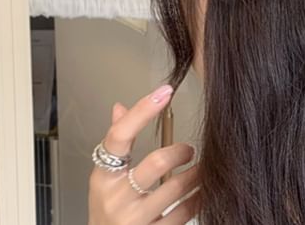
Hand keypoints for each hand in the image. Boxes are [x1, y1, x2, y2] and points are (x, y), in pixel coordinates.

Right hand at [88, 85, 198, 224]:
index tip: (163, 92)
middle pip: (156, 163)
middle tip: (189, 150)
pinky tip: (201, 192)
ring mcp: (134, 219)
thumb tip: (119, 107)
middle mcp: (116, 197)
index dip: (142, 111)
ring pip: (176, 188)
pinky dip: (198, 198)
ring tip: (201, 169)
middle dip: (180, 152)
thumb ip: (116, 143)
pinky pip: (184, 212)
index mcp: (103, 176)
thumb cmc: (108, 210)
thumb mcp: (104, 178)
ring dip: (196, 174)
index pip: (119, 136)